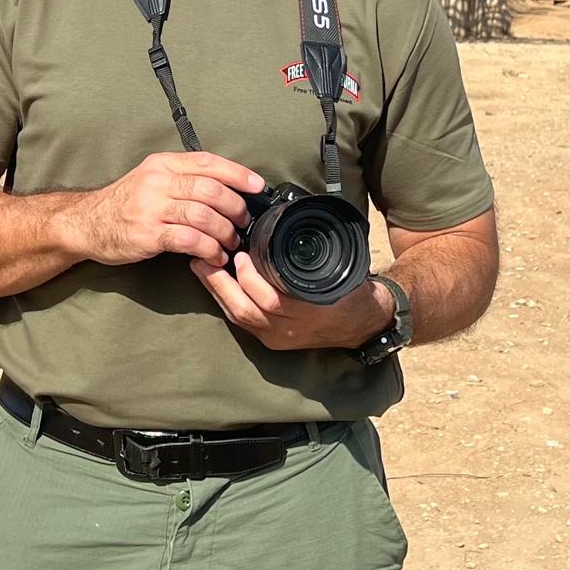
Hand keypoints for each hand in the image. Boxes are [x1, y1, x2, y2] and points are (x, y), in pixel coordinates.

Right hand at [60, 151, 261, 268]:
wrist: (86, 223)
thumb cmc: (125, 203)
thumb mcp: (151, 178)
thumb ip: (183, 179)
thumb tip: (226, 188)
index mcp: (163, 164)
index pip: (208, 162)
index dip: (238, 174)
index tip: (259, 187)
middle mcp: (158, 181)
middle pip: (211, 190)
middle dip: (236, 208)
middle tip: (244, 223)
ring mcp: (152, 208)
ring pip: (204, 215)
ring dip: (225, 232)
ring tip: (231, 244)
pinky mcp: (148, 235)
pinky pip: (189, 240)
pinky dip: (209, 250)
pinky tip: (214, 257)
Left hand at [190, 257, 392, 352]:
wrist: (367, 324)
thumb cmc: (353, 292)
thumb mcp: (340, 271)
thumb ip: (314, 258)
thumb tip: (287, 230)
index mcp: (307, 313)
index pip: (271, 300)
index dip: (251, 278)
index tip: (240, 255)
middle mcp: (289, 331)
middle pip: (245, 312)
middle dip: (220, 285)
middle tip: (205, 259)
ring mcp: (278, 338)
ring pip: (239, 318)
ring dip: (217, 291)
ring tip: (202, 267)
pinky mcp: (272, 340)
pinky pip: (242, 321)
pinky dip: (227, 300)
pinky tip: (216, 283)